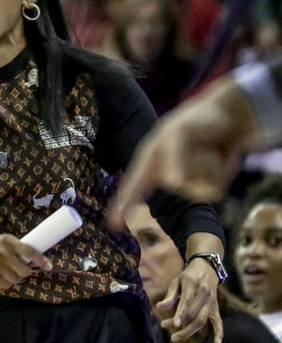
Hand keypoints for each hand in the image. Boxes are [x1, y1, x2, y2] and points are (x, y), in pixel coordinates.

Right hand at [0, 234, 52, 288]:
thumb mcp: (4, 241)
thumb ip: (17, 248)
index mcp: (7, 241)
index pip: (28, 251)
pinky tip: (2, 277)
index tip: (49, 266)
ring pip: (15, 279)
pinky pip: (5, 285)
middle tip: (21, 271)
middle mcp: (1, 251)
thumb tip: (36, 260)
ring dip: (15, 279)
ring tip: (9, 273)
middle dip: (25, 272)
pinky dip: (6, 283)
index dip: (40, 260)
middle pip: (24, 270)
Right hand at [109, 77, 257, 228]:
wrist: (230, 117)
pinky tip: (220, 158)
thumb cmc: (197, 120)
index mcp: (150, 160)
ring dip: (207, 165)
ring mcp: (188, 183)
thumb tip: (173, 184)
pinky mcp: (210, 188)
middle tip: (198, 141)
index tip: (113, 225)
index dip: (122, 205)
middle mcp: (165, 175)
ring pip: (196, 190)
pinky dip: (220, 173)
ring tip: (208, 148)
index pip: (132, 186)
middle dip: (189, 164)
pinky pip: (214, 192)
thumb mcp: (179, 132)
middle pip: (176, 185)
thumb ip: (172, 157)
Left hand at [156, 259, 223, 342]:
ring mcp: (211, 302)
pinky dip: (219, 332)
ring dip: (190, 330)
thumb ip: (169, 296)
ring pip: (202, 319)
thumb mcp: (176, 282)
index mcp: (193, 285)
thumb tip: (159, 308)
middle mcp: (204, 294)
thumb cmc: (187, 277)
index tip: (175, 324)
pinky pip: (219, 322)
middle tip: (166, 329)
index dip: (181, 313)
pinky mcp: (215, 308)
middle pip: (194, 314)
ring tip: (175, 337)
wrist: (207, 269)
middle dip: (181, 324)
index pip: (187, 302)